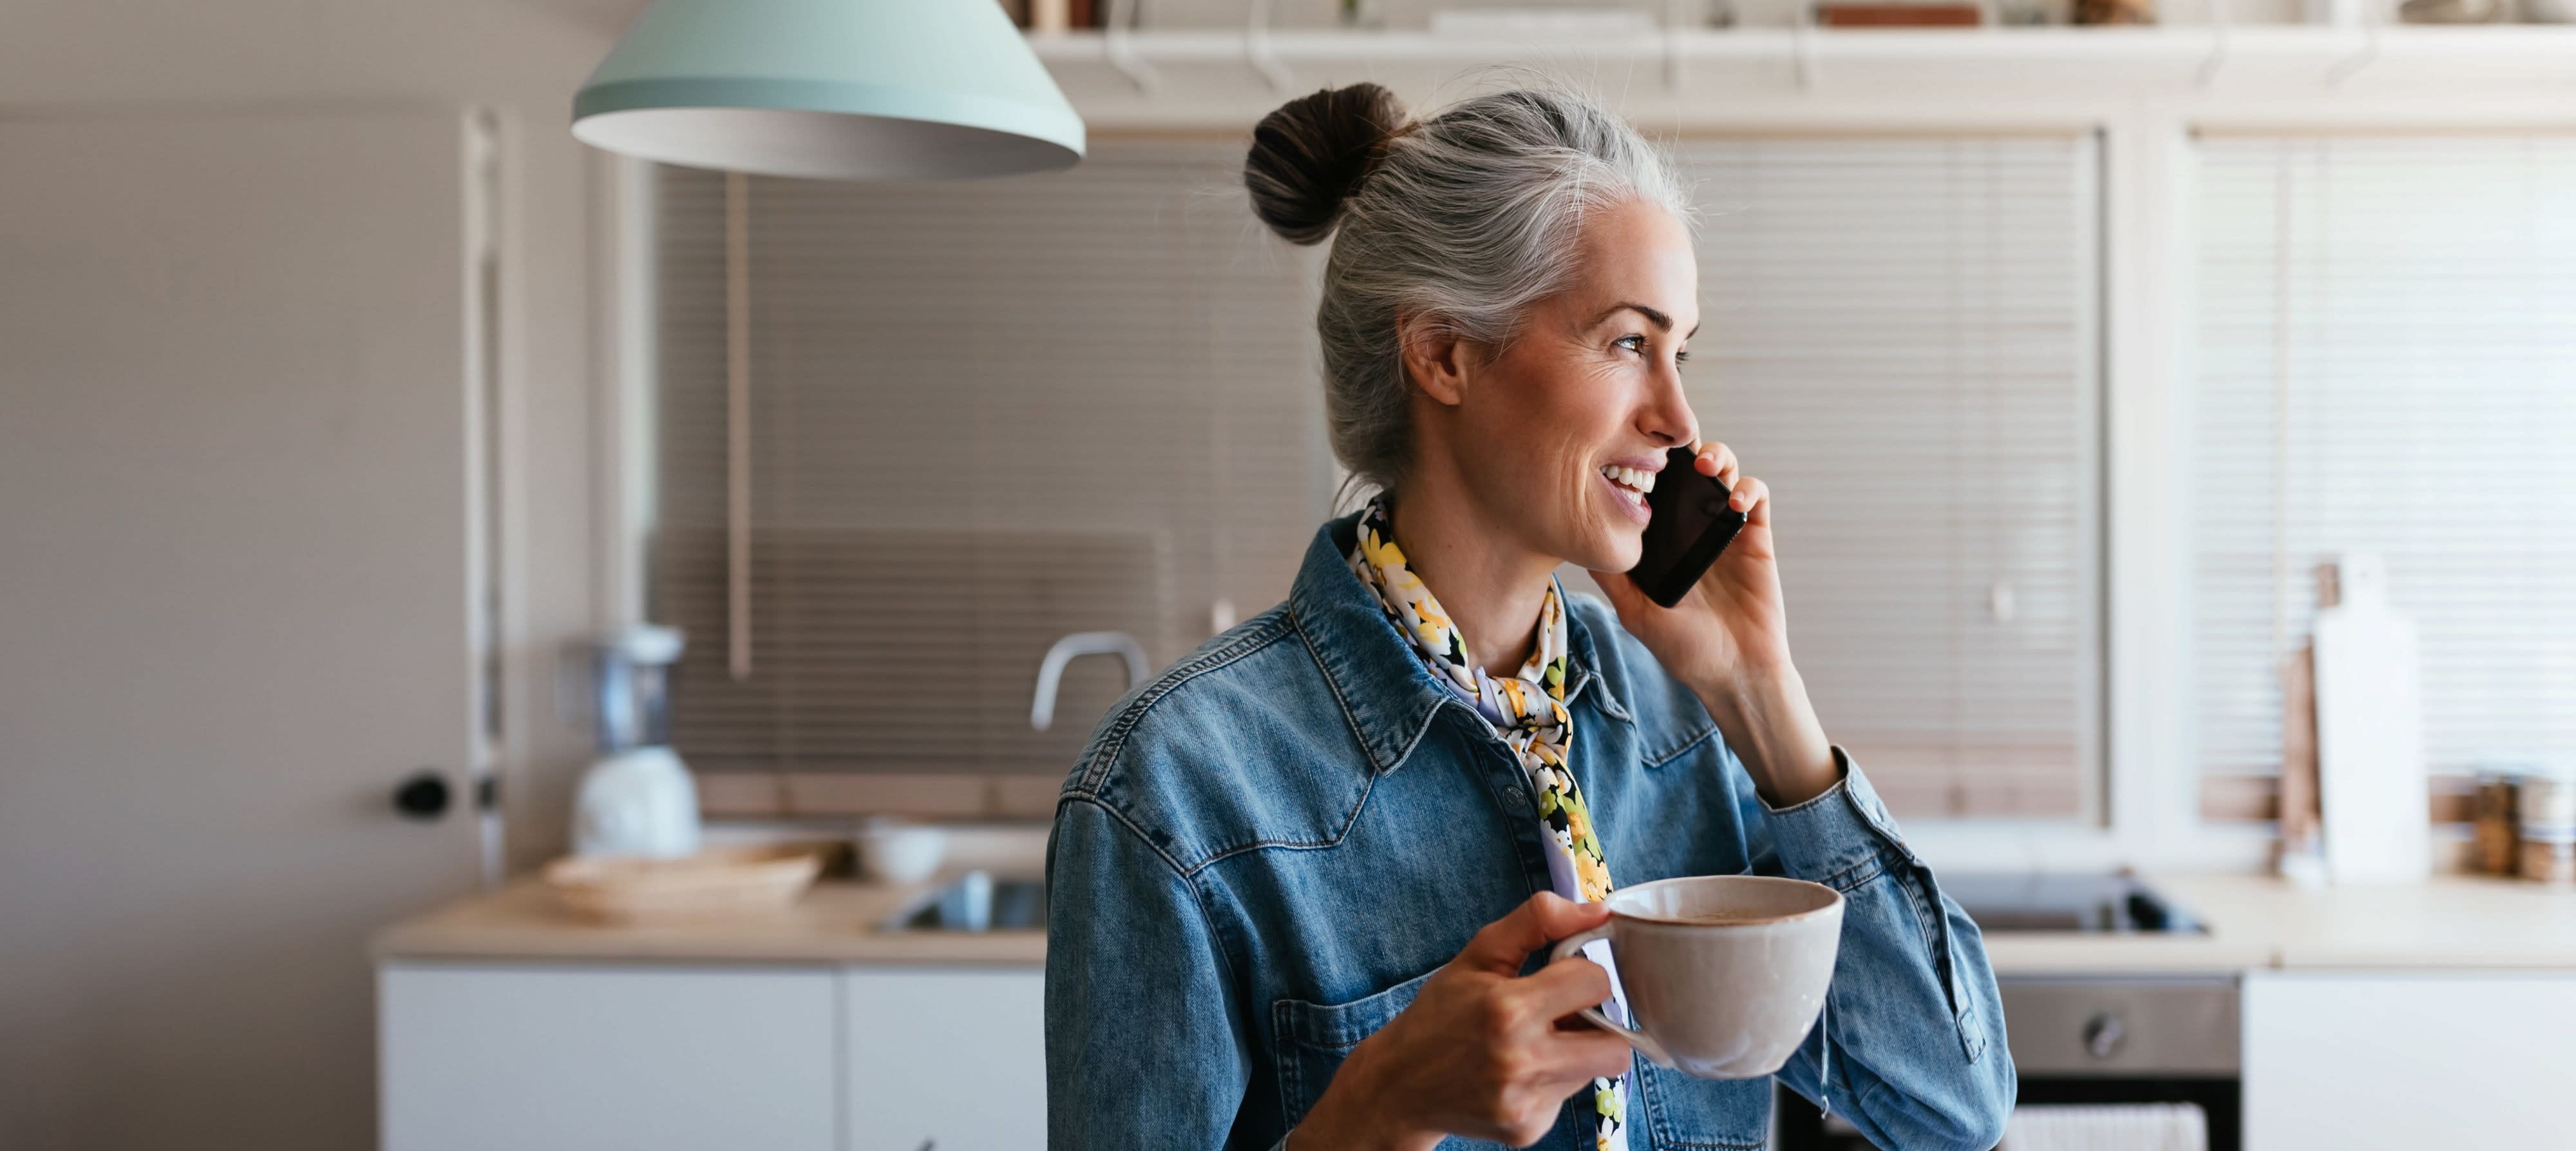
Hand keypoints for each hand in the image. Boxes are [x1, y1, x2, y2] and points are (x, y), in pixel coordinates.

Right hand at [1289, 893, 1635, 1150]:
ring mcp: (1526, 1102)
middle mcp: (1521, 1061)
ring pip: (1597, 1072)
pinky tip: (1519, 1072)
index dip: (1583, 974)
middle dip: (1599, 1025)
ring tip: (1537, 1042)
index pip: (1597, 983)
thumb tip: (1600, 911)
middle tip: (1563, 1015)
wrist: (1399, 1085)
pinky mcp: (1527, 1129)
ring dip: (1578, 1052)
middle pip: (1617, 1046)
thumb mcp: (1479, 955)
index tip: (1560, 977)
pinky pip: (1569, 1097)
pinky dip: (1554, 1081)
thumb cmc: (1440, 1013)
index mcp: (1509, 1009)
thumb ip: (1537, 921)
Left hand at [1589, 441, 1839, 806]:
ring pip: (1723, 471)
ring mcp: (1723, 528)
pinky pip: (1756, 497)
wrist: (1733, 670)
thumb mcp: (1635, 612)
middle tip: (1671, 448)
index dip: (1643, 462)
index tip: (1629, 451)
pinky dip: (1748, 489)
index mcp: (1661, 538)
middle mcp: (1691, 525)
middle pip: (1687, 467)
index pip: (1652, 486)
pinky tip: (1733, 504)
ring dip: (1718, 457)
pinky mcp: (1754, 537)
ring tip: (1705, 467)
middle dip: (1681, 447)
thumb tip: (1578, 544)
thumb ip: (1611, 578)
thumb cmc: (1684, 647)